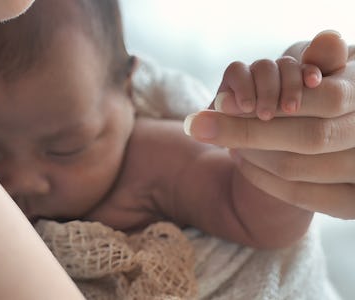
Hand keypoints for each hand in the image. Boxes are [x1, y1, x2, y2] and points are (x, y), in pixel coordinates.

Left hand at [184, 30, 354, 218]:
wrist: (346, 137)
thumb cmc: (337, 97)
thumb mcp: (337, 75)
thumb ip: (328, 61)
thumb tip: (326, 39)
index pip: (327, 99)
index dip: (280, 96)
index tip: (220, 101)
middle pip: (308, 138)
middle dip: (248, 130)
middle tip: (202, 125)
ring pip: (294, 168)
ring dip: (249, 152)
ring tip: (225, 139)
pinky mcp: (349, 204)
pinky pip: (296, 195)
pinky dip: (259, 176)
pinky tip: (240, 158)